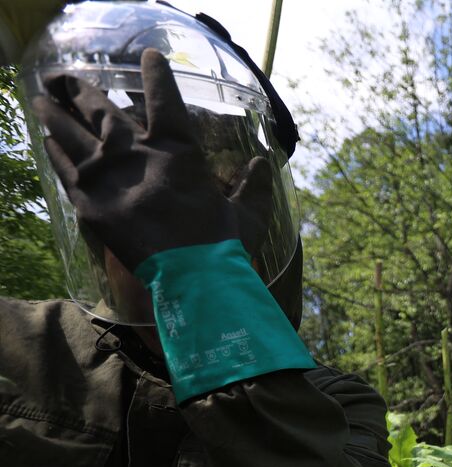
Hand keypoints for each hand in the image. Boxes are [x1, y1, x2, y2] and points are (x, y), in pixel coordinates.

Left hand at [32, 48, 272, 271]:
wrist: (192, 279)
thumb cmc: (222, 246)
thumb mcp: (247, 214)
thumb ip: (254, 187)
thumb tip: (263, 165)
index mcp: (178, 150)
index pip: (164, 99)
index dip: (157, 74)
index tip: (150, 55)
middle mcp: (137, 153)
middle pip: (99, 108)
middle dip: (79, 89)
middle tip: (64, 80)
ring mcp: (107, 175)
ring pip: (70, 130)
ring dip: (54, 112)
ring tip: (42, 101)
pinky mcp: (87, 200)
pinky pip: (63, 165)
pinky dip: (54, 150)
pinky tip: (49, 141)